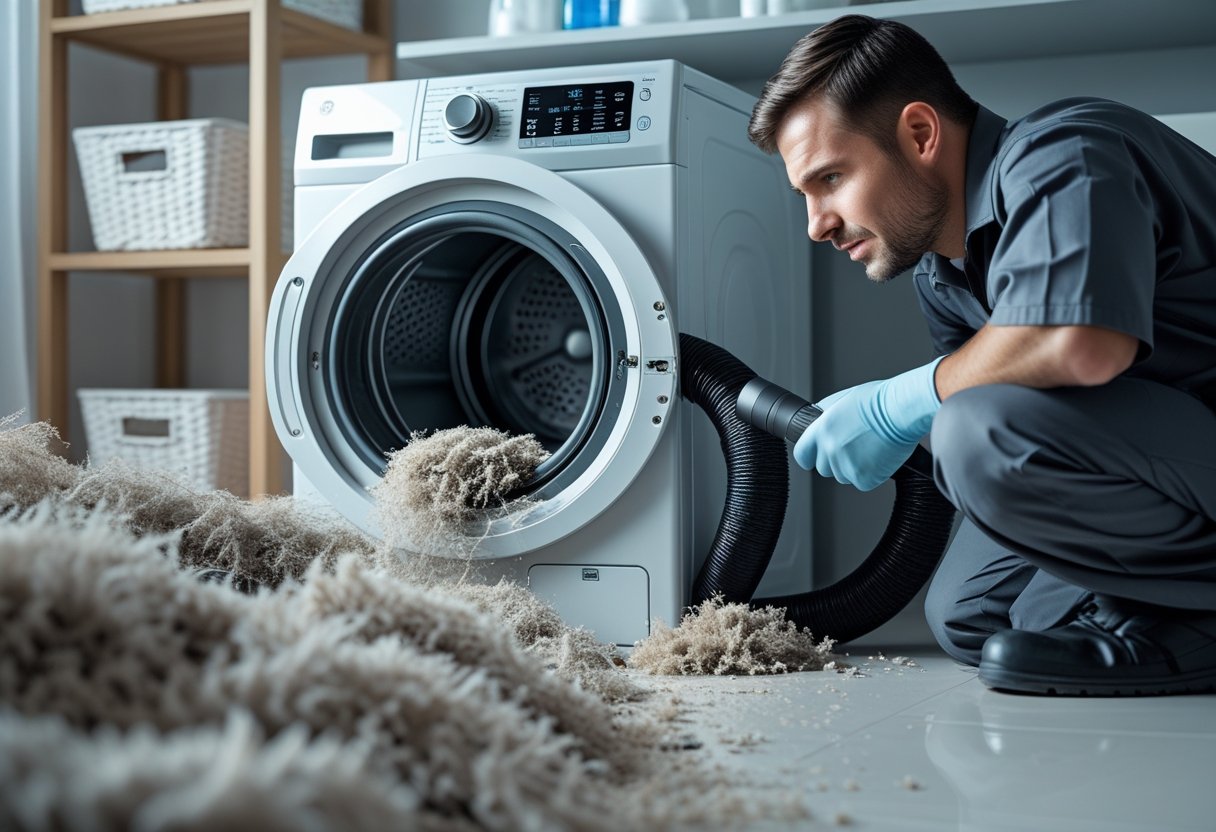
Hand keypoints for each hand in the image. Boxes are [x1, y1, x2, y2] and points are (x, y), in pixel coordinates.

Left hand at [793, 357, 943, 490]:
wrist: (901, 410)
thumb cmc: (879, 400)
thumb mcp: (843, 401)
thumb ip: (827, 417)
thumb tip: (820, 422)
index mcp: (822, 429)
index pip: (802, 454)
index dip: (809, 457)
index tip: (813, 459)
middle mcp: (830, 449)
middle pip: (824, 468)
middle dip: (836, 462)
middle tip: (855, 449)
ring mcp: (845, 465)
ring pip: (844, 476)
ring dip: (855, 468)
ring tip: (871, 449)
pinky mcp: (863, 478)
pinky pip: (863, 482)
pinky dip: (872, 474)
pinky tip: (880, 457)